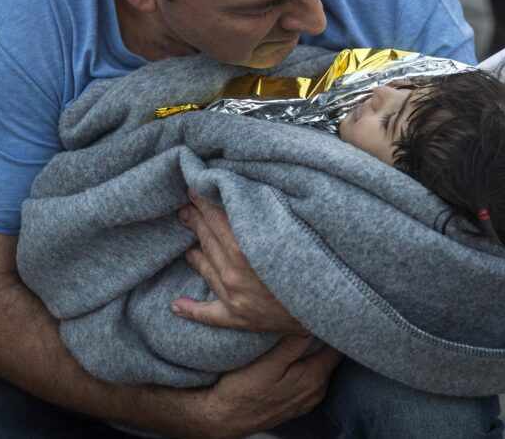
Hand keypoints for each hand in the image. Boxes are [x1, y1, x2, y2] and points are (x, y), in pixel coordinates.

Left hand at [172, 188, 305, 332]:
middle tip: (185, 208)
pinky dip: (191, 310)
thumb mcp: (288, 229)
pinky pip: (207, 314)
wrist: (329, 304)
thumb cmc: (314, 260)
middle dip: (195, 219)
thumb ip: (263, 212)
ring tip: (188, 245)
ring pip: (204, 267)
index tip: (193, 187)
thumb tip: (244, 194)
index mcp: (244, 246)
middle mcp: (233, 271)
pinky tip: (175, 305)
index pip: (215, 216)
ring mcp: (232, 295)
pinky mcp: (237, 317)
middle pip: (207, 238)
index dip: (203, 200)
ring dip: (194, 253)